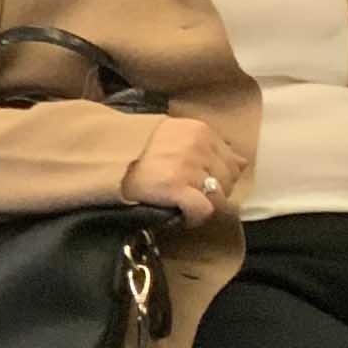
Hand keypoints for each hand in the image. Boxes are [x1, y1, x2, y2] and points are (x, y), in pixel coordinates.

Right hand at [120, 117, 244, 224]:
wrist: (106, 156)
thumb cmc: (136, 145)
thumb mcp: (175, 133)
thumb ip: (206, 144)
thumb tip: (242, 162)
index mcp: (200, 130)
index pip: (232, 161)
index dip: (219, 176)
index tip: (202, 183)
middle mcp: (200, 146)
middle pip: (228, 179)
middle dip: (214, 191)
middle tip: (192, 196)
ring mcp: (190, 167)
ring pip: (219, 196)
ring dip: (205, 204)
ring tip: (186, 205)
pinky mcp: (178, 187)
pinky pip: (204, 210)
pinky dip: (195, 217)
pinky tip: (182, 216)